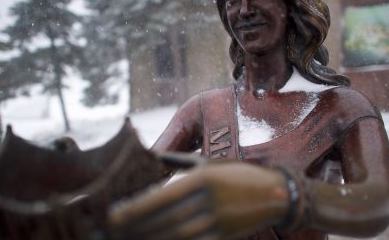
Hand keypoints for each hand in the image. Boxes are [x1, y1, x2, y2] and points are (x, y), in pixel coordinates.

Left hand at [108, 162, 293, 239]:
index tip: (114, 214)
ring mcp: (218, 221)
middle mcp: (209, 200)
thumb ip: (180, 162)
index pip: (163, 196)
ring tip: (130, 239)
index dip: (136, 207)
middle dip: (137, 227)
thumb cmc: (238, 175)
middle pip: (166, 218)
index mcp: (203, 178)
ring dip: (151, 238)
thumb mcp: (210, 163)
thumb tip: (153, 156)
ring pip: (177, 235)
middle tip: (113, 231)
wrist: (275, 194)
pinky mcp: (224, 236)